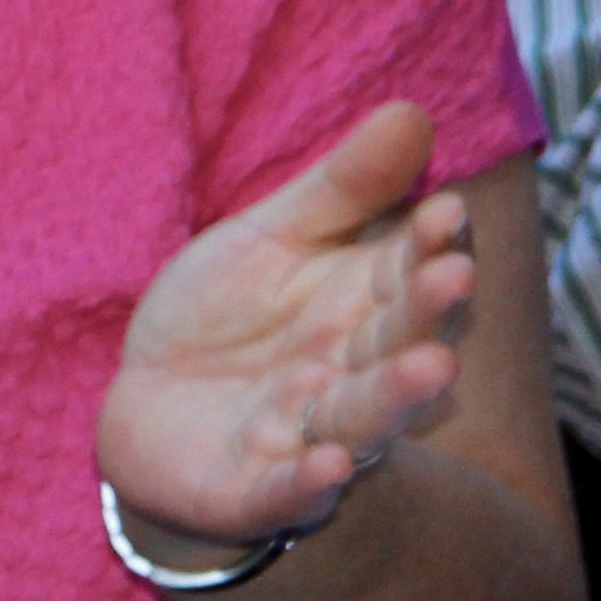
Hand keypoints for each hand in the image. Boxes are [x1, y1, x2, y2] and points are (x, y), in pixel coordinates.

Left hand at [100, 103, 474, 554]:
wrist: (150, 410)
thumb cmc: (227, 319)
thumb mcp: (271, 241)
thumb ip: (341, 189)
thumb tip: (412, 109)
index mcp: (360, 309)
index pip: (405, 275)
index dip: (426, 246)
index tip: (445, 210)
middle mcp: (349, 373)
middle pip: (397, 343)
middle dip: (424, 313)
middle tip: (450, 276)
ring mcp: (306, 434)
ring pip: (362, 417)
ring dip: (395, 396)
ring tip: (430, 368)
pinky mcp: (254, 489)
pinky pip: (287, 490)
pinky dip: (309, 482)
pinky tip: (328, 466)